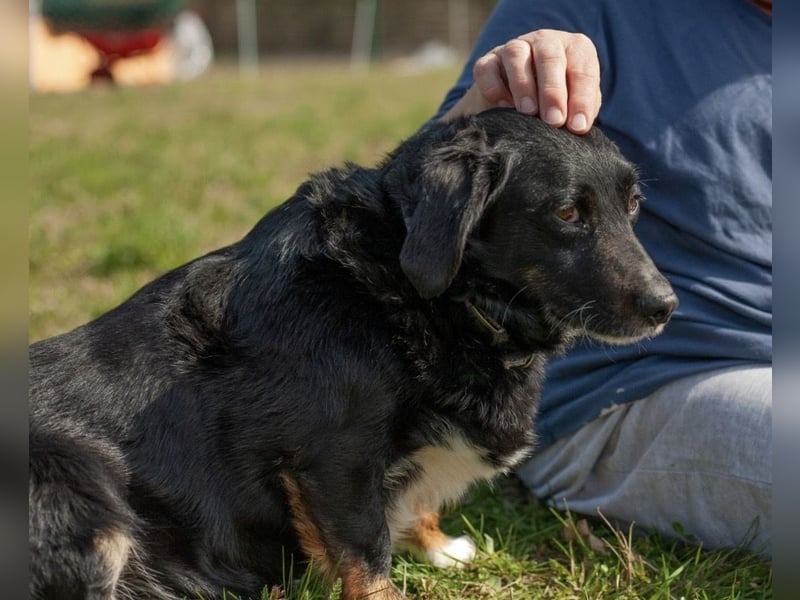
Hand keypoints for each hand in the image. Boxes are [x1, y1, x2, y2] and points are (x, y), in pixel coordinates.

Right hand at [442, 29, 600, 133]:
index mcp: (574, 49)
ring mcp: (514, 48)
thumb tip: (578, 127)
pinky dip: (494, 87)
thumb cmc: (556, 106)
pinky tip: (504, 106)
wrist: (517, 110)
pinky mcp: (488, 61)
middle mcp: (545, 42)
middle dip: (553, 91)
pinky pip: (487, 68)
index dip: (581, 99)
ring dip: (523, 84)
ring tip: (528, 112)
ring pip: (516, 55)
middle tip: (554, 120)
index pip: (582, 69)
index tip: (577, 127)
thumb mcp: (574, 107)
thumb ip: (580, 112)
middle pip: (550, 57)